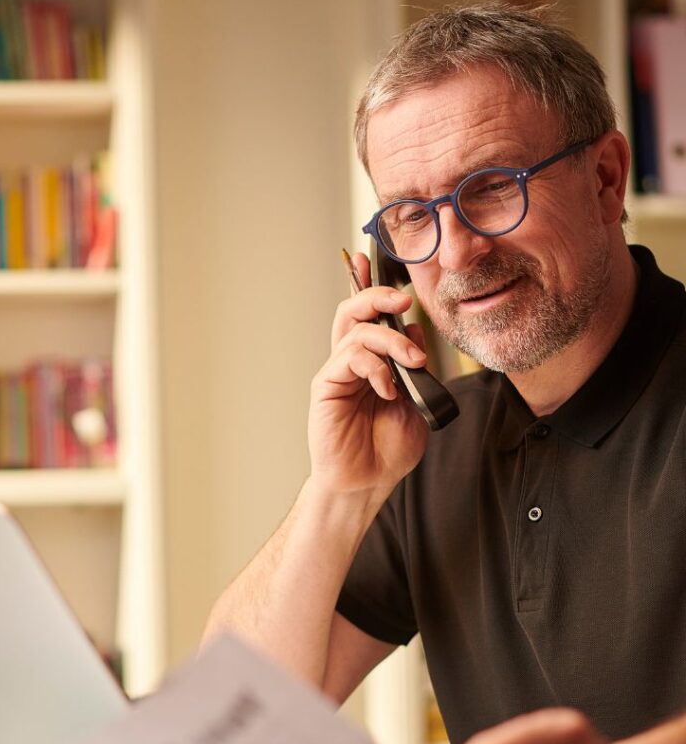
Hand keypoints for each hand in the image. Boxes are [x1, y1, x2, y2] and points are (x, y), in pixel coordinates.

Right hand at [307, 250, 428, 496]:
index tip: (373, 260)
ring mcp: (337, 373)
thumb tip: (415, 332)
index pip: (368, 316)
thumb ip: (414, 367)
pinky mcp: (327, 386)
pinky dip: (376, 368)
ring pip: (356, 330)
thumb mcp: (416, 401)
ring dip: (391, 340)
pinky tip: (389, 391)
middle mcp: (351, 362)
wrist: (366, 482)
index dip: (368, 286)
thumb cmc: (387, 449)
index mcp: (371, 363)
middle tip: (403, 299)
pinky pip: (350, 358)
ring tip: (412, 363)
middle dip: (377, 295)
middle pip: (353, 311)